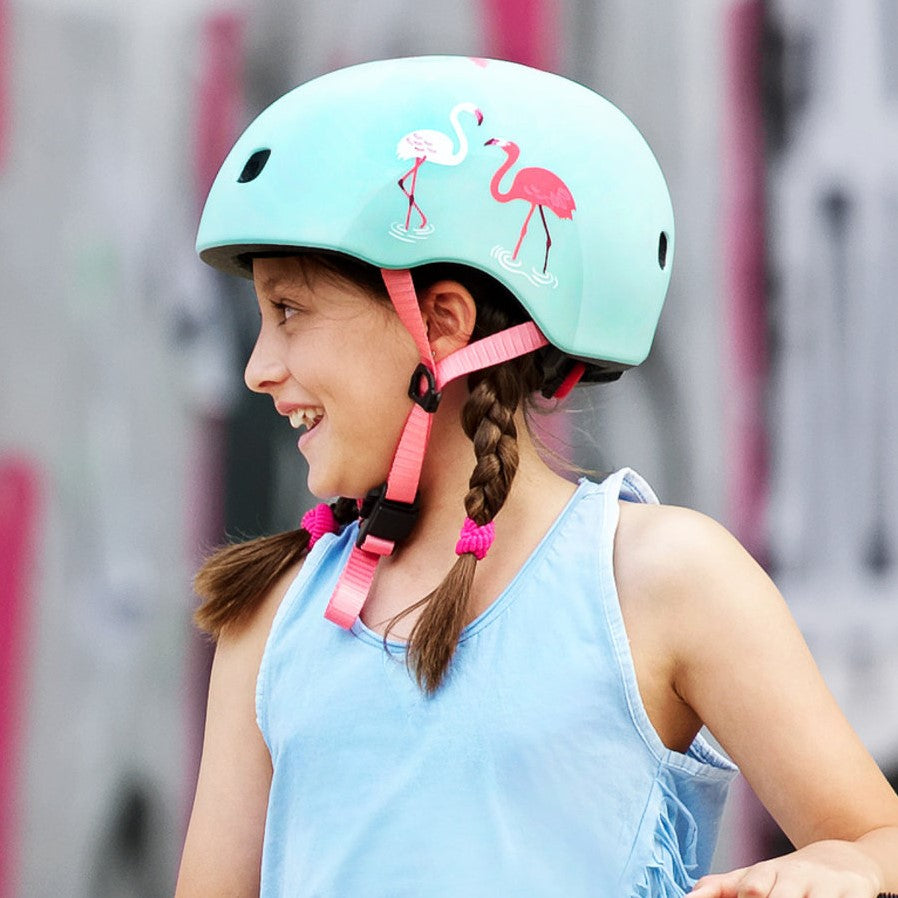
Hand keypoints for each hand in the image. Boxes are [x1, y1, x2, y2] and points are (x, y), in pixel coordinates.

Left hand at [686, 840, 882, 897]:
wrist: (841, 860)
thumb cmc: (790, 876)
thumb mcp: (755, 877)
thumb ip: (721, 886)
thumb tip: (688, 895)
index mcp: (765, 873)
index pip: (747, 889)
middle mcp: (791, 876)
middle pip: (768, 894)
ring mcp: (821, 885)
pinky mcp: (851, 893)